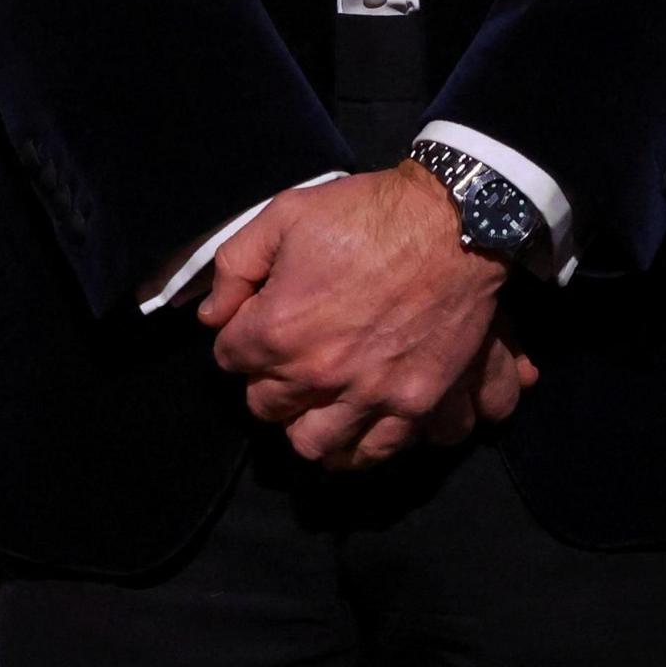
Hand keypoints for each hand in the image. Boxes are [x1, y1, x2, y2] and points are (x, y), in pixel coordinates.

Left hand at [201, 163, 506, 468]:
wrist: (453, 223)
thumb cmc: (365, 214)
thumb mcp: (284, 215)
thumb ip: (236, 267)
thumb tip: (212, 315)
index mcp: (279, 328)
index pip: (230, 358)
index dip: (238, 338)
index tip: (254, 324)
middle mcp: (319, 374)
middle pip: (266, 407)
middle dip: (268, 382)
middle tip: (285, 361)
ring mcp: (371, 395)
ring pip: (315, 444)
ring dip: (307, 424)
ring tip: (316, 403)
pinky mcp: (417, 405)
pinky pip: (378, 452)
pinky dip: (361, 446)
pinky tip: (357, 427)